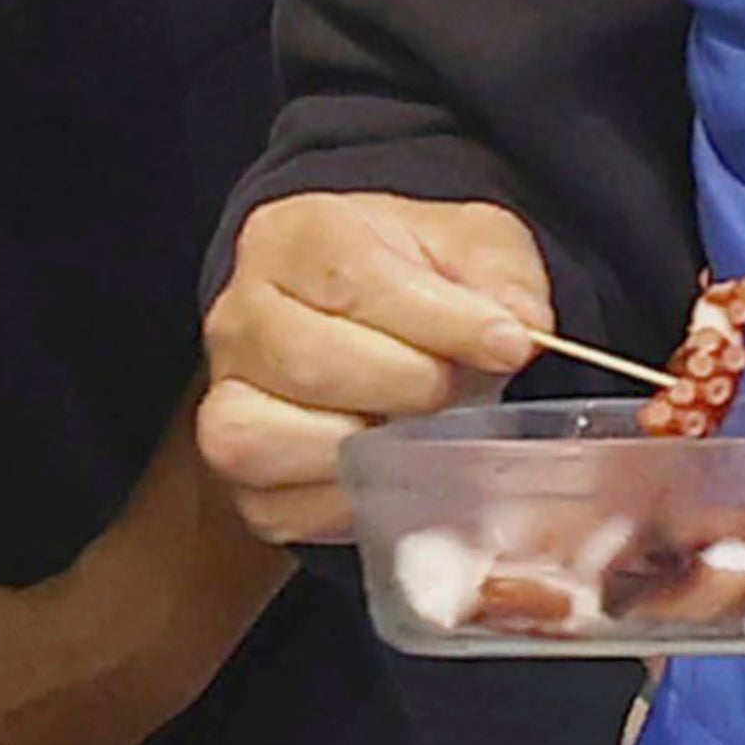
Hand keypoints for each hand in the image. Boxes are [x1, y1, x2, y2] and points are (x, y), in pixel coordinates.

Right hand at [195, 193, 550, 546]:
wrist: (370, 333)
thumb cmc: (416, 283)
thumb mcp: (471, 247)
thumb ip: (500, 274)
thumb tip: (520, 329)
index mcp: (292, 238)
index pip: (350, 274)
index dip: (436, 318)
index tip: (507, 344)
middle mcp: (240, 316)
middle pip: (309, 360)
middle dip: (410, 385)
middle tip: (459, 388)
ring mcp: (224, 396)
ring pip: (265, 439)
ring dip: (364, 449)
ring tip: (418, 429)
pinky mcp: (239, 474)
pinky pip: (275, 506)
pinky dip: (345, 502)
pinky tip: (389, 472)